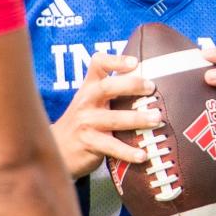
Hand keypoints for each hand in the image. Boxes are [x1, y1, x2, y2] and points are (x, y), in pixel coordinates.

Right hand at [51, 52, 154, 178]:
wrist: (58, 148)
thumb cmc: (84, 121)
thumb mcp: (91, 101)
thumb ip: (112, 92)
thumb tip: (150, 84)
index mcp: (89, 87)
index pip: (98, 65)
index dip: (115, 61)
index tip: (135, 62)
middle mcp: (86, 101)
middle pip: (107, 87)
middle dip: (131, 85)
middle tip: (151, 88)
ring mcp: (86, 122)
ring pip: (114, 119)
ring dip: (138, 118)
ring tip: (157, 119)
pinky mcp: (88, 143)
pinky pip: (111, 147)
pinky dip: (128, 152)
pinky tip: (143, 155)